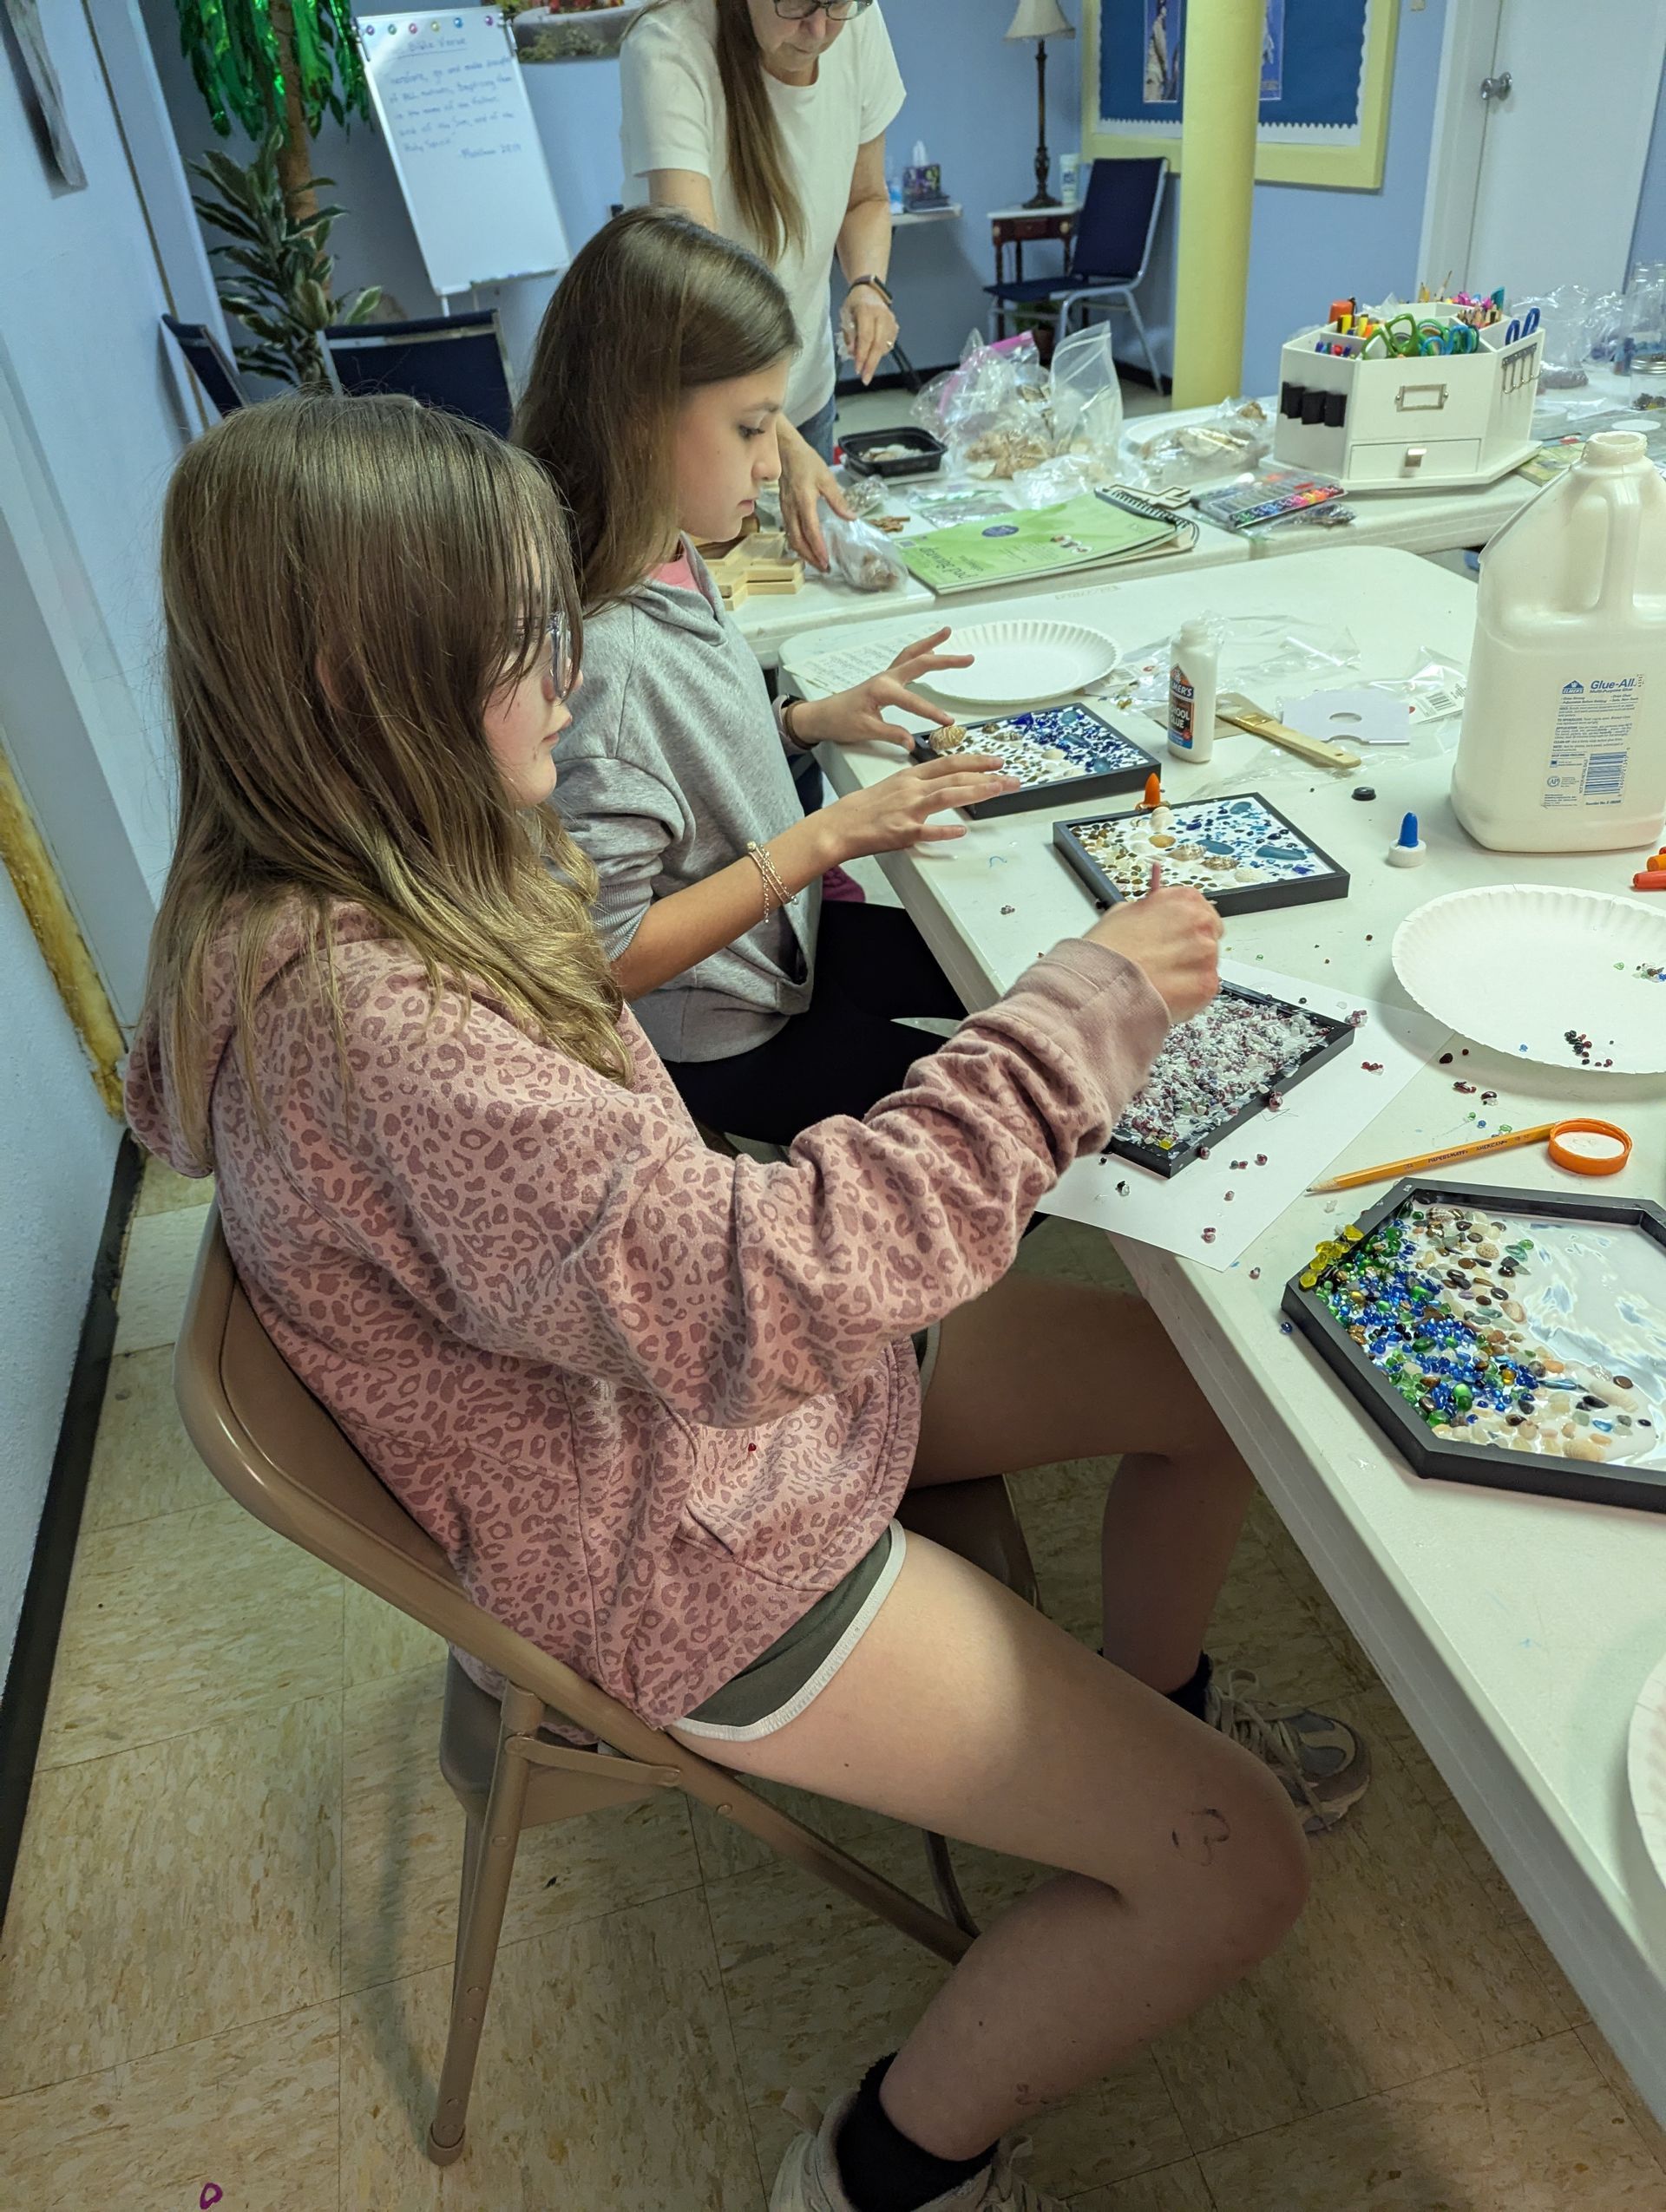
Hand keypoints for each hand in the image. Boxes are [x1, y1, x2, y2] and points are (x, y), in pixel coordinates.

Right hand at [777, 418, 851, 570]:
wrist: (784, 450)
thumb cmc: (806, 461)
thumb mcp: (827, 479)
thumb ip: (838, 501)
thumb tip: (851, 517)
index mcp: (804, 502)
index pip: (811, 531)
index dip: (818, 548)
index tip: (826, 561)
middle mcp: (791, 509)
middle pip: (798, 540)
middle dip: (810, 557)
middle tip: (823, 568)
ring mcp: (785, 510)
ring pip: (791, 538)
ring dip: (803, 552)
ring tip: (815, 562)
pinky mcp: (783, 508)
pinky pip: (789, 531)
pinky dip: (797, 543)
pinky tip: (805, 547)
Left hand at [796, 629, 976, 750]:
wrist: (821, 716)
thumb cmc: (839, 721)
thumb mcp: (865, 730)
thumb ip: (891, 734)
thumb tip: (912, 742)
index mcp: (882, 690)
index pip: (914, 702)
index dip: (932, 713)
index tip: (947, 722)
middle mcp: (886, 678)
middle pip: (920, 663)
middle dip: (945, 660)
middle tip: (968, 658)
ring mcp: (885, 676)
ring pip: (911, 655)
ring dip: (930, 644)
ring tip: (947, 632)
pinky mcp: (884, 680)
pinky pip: (904, 661)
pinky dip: (918, 653)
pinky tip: (930, 651)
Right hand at [821, 754, 1019, 861]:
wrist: (839, 824)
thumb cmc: (864, 808)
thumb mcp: (892, 786)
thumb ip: (919, 785)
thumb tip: (942, 785)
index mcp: (910, 776)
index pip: (949, 763)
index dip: (976, 760)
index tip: (996, 759)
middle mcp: (912, 789)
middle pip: (955, 776)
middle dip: (987, 775)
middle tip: (1010, 777)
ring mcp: (908, 809)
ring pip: (947, 795)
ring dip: (976, 791)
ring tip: (998, 789)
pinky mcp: (902, 832)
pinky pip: (928, 831)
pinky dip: (945, 831)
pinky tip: (962, 831)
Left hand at [841, 285, 898, 383]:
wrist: (870, 290)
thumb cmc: (854, 303)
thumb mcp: (845, 314)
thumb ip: (849, 333)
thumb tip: (852, 353)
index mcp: (867, 310)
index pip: (866, 336)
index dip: (862, 354)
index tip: (857, 369)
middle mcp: (882, 315)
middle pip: (878, 344)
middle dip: (871, 363)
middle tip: (865, 379)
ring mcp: (891, 321)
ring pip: (885, 346)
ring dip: (875, 359)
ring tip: (866, 367)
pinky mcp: (895, 326)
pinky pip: (889, 344)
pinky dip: (880, 352)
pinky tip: (872, 355)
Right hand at [1085, 883, 1221, 1022]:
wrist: (1102, 985)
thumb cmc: (1108, 951)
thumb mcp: (1125, 913)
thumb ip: (1153, 913)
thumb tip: (1157, 918)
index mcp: (1183, 900)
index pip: (1201, 911)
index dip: (1185, 929)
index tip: (1176, 938)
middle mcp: (1200, 923)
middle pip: (1208, 938)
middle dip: (1190, 951)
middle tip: (1166, 962)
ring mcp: (1207, 955)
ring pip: (1207, 965)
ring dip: (1190, 972)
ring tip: (1161, 979)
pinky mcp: (1207, 984)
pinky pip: (1204, 988)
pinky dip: (1190, 994)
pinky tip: (1167, 991)